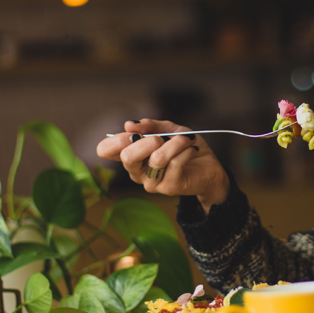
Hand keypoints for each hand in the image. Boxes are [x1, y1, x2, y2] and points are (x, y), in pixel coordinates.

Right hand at [95, 120, 229, 212]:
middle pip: (127, 156)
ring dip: (176, 142)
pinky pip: (175, 163)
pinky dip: (186, 150)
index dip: (116, 139)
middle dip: (148, 140)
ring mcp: (151, 182)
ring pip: (157, 158)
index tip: (135, 132)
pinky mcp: (168, 188)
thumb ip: (150, 125)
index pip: (105, 150)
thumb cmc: (184, 146)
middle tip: (163, 138)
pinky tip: (191, 149)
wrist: (208, 165)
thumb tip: (129, 125)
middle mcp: (136, 172)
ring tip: (186, 139)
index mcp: (131, 156)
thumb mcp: (168, 129)